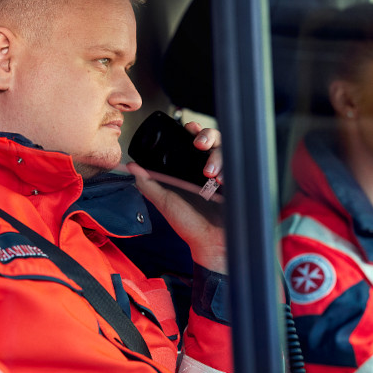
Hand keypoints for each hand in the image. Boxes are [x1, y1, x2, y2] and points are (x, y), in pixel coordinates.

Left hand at [127, 121, 225, 273]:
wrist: (210, 244)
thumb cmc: (189, 225)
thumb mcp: (165, 202)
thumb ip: (148, 184)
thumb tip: (131, 166)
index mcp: (192, 169)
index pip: (196, 141)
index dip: (194, 131)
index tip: (189, 128)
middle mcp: (209, 169)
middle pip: (215, 140)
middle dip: (208, 136)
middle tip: (200, 144)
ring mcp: (225, 176)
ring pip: (228, 151)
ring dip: (218, 156)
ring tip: (210, 174)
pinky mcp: (238, 184)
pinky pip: (241, 168)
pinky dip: (232, 170)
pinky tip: (224, 182)